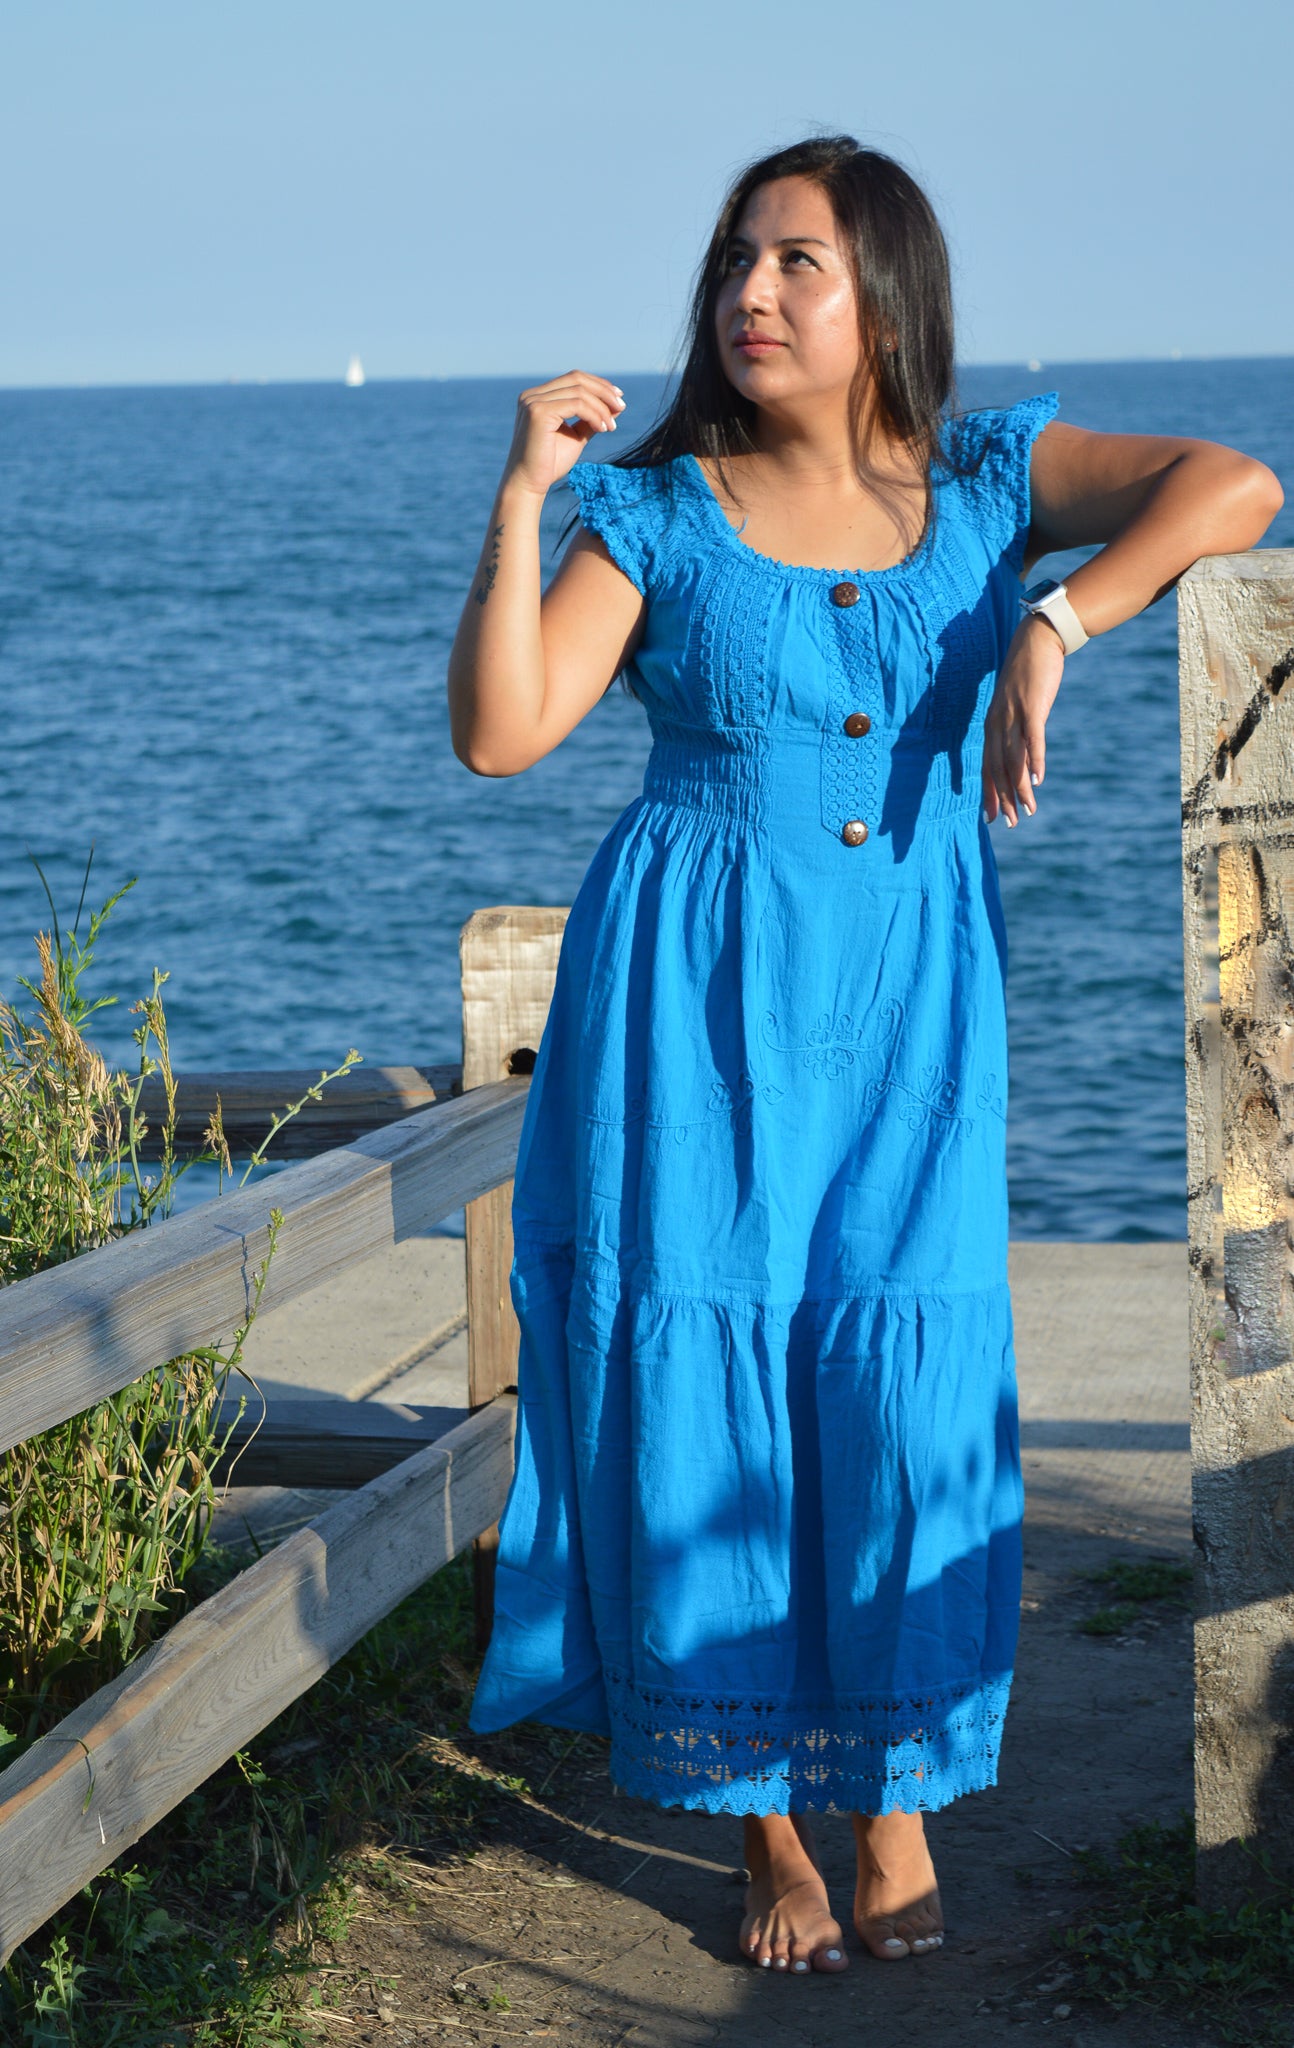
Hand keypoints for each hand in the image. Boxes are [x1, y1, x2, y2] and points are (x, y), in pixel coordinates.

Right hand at [503, 369, 625, 499]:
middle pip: (576, 379)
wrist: (529, 484)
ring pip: (579, 392)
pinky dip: (594, 415)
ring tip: (611, 427)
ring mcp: (533, 402)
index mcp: (538, 397)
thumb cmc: (550, 464)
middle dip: (603, 391)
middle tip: (621, 407)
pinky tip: (603, 429)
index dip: (598, 385)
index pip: (573, 379)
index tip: (618, 399)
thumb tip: (616, 406)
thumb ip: (592, 419)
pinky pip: (576, 405)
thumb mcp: (576, 436)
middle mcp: (532, 395)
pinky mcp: (538, 412)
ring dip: (601, 408)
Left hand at [982, 613, 1065, 826]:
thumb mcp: (1015, 704)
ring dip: (1021, 787)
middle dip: (1004, 798)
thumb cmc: (1027, 674)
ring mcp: (1014, 715)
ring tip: (1027, 810)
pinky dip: (1035, 761)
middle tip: (1011, 824)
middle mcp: (998, 723)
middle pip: (998, 768)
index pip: (987, 766)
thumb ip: (1014, 727)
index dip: (989, 793)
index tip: (992, 817)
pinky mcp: (1032, 707)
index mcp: (992, 725)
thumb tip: (1019, 749)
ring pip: (1014, 759)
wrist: (1036, 640)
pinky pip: (1032, 739)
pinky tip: (1039, 780)